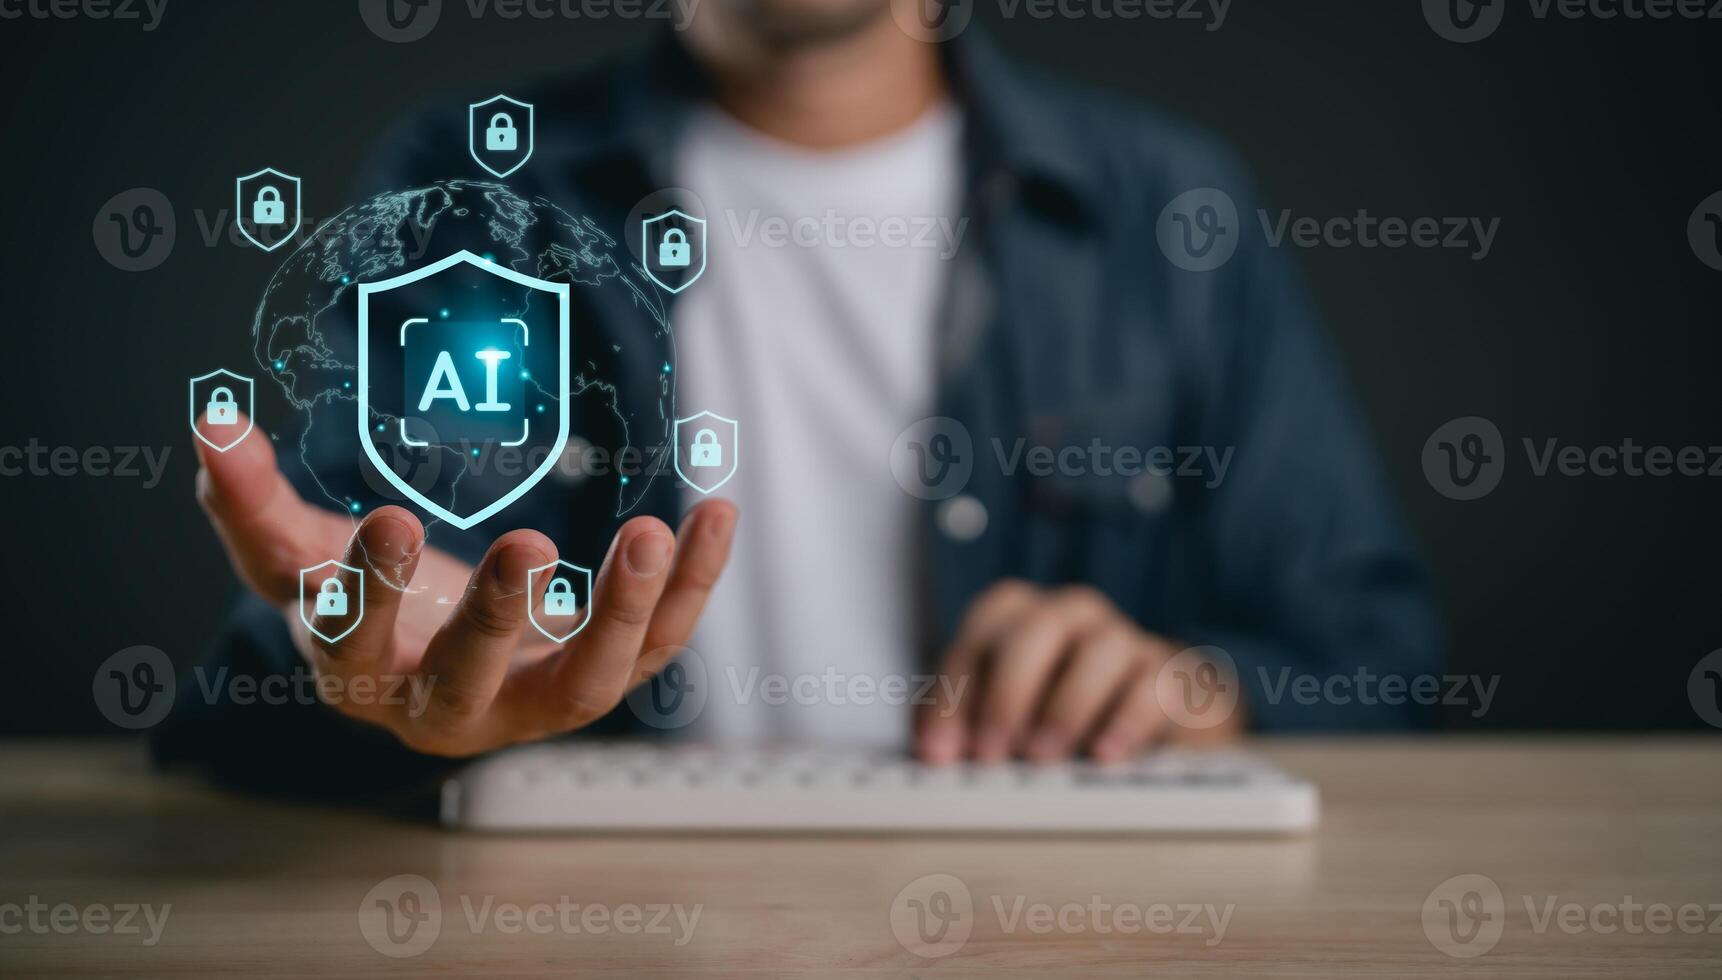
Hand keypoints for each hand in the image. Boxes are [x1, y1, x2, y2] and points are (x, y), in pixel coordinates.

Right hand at [193, 415, 735, 756]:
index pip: (355, 643)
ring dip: (623, 613)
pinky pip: (658, 646)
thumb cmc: (361, 608)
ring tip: (651, 530)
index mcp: (361, 675)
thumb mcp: (295, 556)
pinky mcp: (600, 679)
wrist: (433, 661)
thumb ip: (248, 500)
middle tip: (531, 544)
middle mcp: (448, 709)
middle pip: (472, 682)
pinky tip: (714, 514)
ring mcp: (532, 705)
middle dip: (499, 619)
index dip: (369, 591)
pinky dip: (689, 587)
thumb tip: (209, 423)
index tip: (390, 520)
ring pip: (587, 687)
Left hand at [915, 581, 1243, 764]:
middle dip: (1006, 695)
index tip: (941, 752)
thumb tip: (933, 752)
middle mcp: (1071, 614)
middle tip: (991, 753)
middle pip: (1035, 631)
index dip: (954, 695)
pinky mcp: (1168, 672)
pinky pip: (1153, 685)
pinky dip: (1126, 720)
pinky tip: (1104, 756)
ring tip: (1042, 758)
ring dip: (1065, 707)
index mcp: (1021, 614)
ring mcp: (1124, 637)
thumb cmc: (1057, 707)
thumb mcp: (1006, 711)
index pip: (979, 637)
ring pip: (1099, 650)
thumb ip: (964, 722)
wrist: (1149, 711)